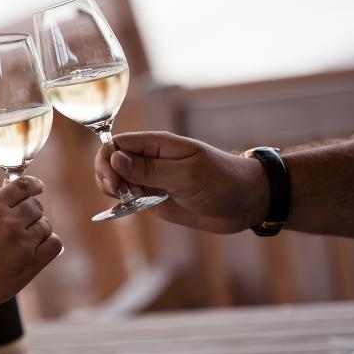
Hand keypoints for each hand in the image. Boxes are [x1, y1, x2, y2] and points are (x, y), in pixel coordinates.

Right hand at [0, 176, 61, 321]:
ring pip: (45, 225)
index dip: (33, 185)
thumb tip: (14, 199)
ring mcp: (21, 243)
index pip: (22, 186)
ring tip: (23, 241)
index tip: (38, 186)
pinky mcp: (30, 264)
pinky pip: (53, 244)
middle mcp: (8, 222)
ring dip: (39, 230)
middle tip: (25, 221)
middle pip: (35, 206)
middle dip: (32, 211)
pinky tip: (39, 248)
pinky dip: (49, 244)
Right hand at [94, 131, 269, 232]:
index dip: (107, 162)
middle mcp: (150, 159)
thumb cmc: (222, 182)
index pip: (116, 144)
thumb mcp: (186, 176)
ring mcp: (152, 179)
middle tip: (121, 194)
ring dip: (114, 191)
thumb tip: (115, 159)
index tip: (115, 184)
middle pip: (111, 161)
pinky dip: (123, 204)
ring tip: (130, 202)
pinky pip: (130, 197)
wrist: (247, 203)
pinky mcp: (155, 197)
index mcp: (157, 145)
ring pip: (117, 180)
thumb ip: (150, 170)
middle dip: (106, 177)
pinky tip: (129, 209)